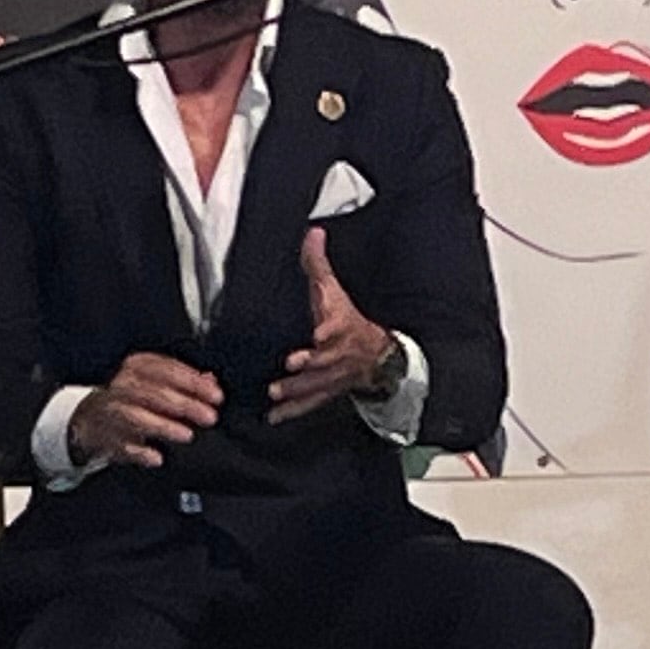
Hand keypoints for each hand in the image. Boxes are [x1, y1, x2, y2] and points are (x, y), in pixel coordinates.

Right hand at [68, 350, 223, 468]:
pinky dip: (139, 452)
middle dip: (186, 406)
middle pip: (156, 394)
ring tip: (187, 435)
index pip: (167, 370)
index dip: (194, 383)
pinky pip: (122, 445)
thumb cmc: (132, 398)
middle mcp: (122, 386)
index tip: (216, 396)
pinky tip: (156, 457)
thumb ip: (185, 381)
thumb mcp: (155, 382)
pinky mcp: (106, 438)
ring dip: (163, 427)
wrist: (91, 418)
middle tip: (209, 417)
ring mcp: (112, 412)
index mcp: (136, 367)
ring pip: (137, 418)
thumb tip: (211, 381)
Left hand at [269, 225, 399, 423]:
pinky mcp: (326, 391)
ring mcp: (332, 375)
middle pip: (323, 359)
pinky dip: (292, 411)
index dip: (327, 330)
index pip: (335, 326)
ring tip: (274, 393)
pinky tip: (274, 417)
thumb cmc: (346, 319)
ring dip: (296, 390)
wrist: (376, 355)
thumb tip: (312, 232)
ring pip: (315, 384)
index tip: (318, 332)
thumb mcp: (334, 289)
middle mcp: (336, 353)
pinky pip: (309, 403)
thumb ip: (318, 264)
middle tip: (289, 365)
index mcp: (338, 325)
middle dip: (308, 364)